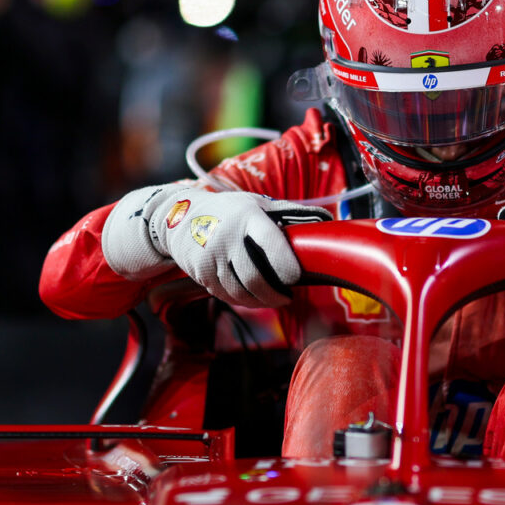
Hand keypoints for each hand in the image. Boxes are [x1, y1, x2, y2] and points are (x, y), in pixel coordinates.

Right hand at [102, 183, 330, 306]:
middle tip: (287, 296)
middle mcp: (228, 237)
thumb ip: (289, 213)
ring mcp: (211, 257)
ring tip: (274, 299)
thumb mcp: (256, 203)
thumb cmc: (229, 210)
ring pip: (241, 292)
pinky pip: (226, 296)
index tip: (296, 278)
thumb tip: (326, 220)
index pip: (271, 244)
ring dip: (261, 301)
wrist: (177, 217)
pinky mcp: (201, 274)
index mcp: (248, 216)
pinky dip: (243, 300)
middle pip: (255, 278)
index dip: (287, 267)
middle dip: (275, 294)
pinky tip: (252, 297)